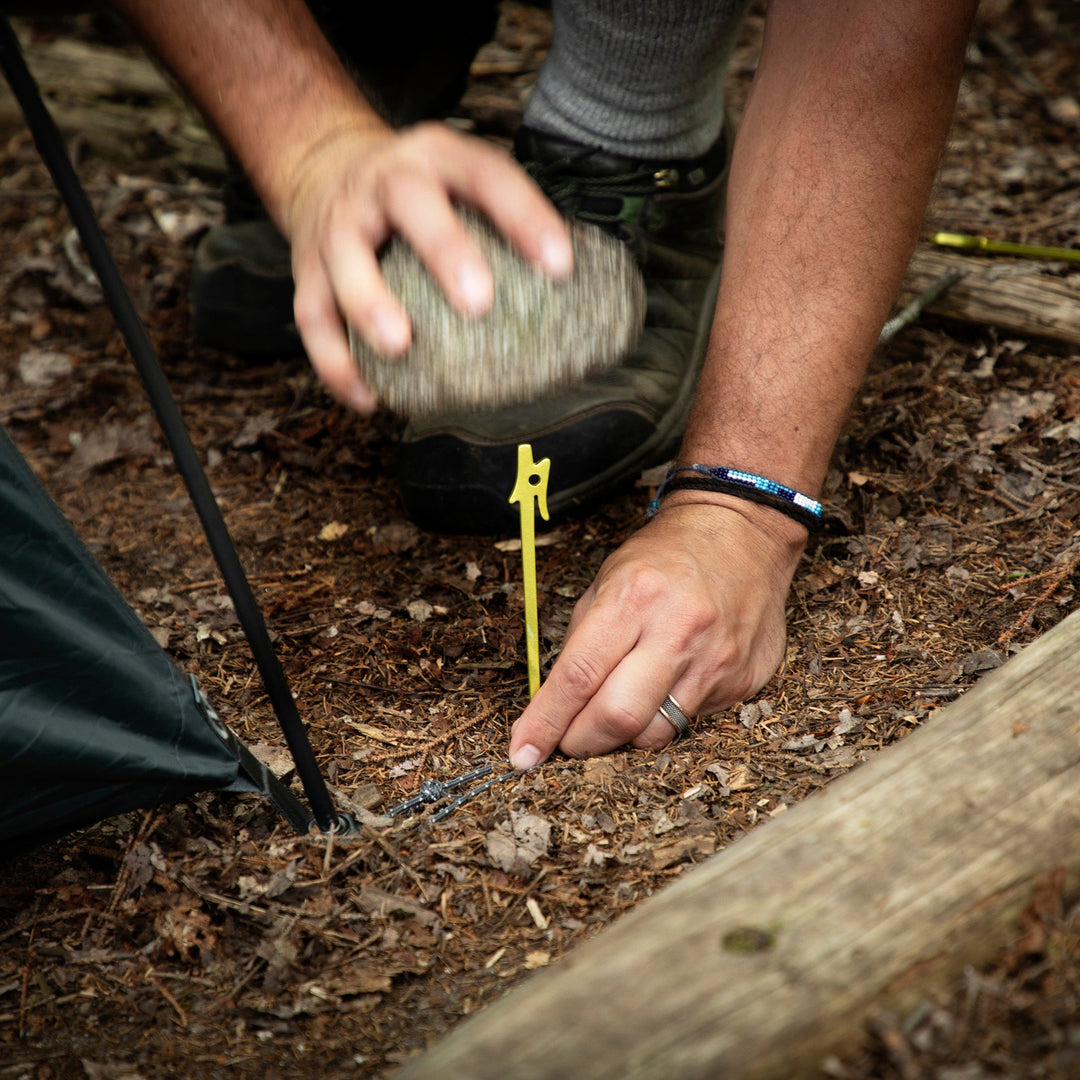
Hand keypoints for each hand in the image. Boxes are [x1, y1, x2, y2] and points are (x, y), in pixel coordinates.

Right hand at [280, 121, 572, 412]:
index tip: (560, 265)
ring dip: (370, 303)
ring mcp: (338, 224)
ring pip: (346, 259)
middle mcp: (383, 181)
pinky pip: (313, 317)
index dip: (524, 216)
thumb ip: (503, 225)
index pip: (486, 174)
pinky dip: (336, 362)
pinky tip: (370, 400)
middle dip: (444, 250)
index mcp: (436, 158)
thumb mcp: (459, 183)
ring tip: (400, 347)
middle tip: (478, 303)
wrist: (326, 166)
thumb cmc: (420, 196)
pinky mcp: (305, 268)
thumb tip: (579, 302)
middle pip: (410, 203)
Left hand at [508, 499, 807, 768]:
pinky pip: (691, 722)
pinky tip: (666, 687)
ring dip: (624, 736)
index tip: (524, 752)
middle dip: (582, 742)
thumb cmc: (666, 556)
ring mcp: (715, 659)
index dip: (546, 722)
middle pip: (617, 716)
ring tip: (618, 711)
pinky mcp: (741, 680)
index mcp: (634, 597)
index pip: (578, 676)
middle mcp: (678, 630)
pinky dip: (666, 717)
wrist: (742, 533)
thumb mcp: (609, 579)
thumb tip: (552, 703)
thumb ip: (581, 640)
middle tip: (568, 742)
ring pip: (655, 733)